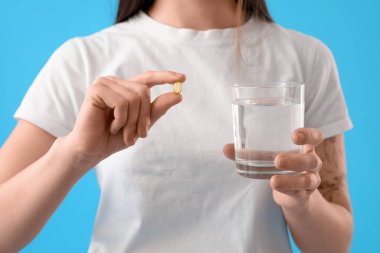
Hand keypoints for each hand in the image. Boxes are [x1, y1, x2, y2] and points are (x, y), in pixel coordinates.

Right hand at [65, 71, 185, 168]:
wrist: (91, 150)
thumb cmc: (114, 138)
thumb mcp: (141, 125)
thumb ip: (157, 110)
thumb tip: (178, 95)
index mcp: (126, 89)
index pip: (148, 78)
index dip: (165, 77)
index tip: (183, 78)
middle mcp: (115, 82)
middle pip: (144, 91)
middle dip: (144, 117)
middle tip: (139, 136)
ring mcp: (105, 83)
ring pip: (134, 98)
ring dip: (132, 122)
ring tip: (123, 134)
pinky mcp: (96, 89)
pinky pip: (122, 103)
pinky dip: (121, 120)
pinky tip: (110, 127)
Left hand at [223, 128, 323, 209]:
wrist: (292, 193)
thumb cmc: (278, 166)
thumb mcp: (265, 157)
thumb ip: (247, 152)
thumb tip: (226, 148)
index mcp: (305, 148)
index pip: (315, 137)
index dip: (309, 134)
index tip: (294, 135)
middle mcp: (312, 163)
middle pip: (311, 160)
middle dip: (295, 160)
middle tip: (277, 160)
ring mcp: (310, 180)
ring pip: (307, 179)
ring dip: (290, 180)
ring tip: (273, 181)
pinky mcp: (303, 195)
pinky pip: (298, 193)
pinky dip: (287, 189)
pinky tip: (275, 187)